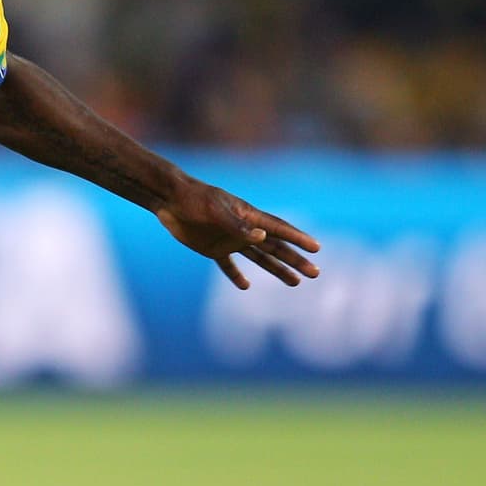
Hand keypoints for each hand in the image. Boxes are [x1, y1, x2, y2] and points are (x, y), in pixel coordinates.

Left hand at [154, 178, 320, 288]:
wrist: (169, 199)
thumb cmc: (194, 200)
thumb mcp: (215, 211)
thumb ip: (237, 225)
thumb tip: (262, 237)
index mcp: (249, 216)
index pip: (279, 229)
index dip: (298, 238)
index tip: (316, 248)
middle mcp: (244, 229)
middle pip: (275, 247)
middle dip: (295, 260)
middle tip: (315, 273)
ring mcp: (229, 239)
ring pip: (259, 258)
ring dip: (277, 269)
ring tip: (296, 282)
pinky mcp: (212, 248)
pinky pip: (228, 265)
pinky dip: (236, 275)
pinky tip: (245, 286)